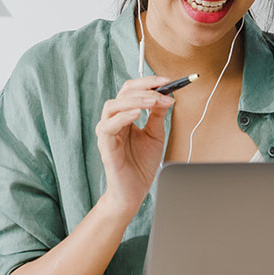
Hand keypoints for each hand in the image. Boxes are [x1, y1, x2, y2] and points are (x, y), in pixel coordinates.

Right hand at [95, 76, 174, 219]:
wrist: (134, 192)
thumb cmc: (141, 164)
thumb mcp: (155, 135)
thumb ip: (157, 115)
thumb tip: (166, 97)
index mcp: (125, 115)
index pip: (132, 90)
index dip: (149, 83)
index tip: (168, 81)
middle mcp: (114, 120)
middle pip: (123, 92)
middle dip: (145, 88)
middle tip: (164, 91)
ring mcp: (107, 132)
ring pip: (114, 105)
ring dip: (136, 100)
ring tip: (153, 101)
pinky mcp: (105, 145)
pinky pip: (108, 126)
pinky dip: (123, 117)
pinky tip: (138, 114)